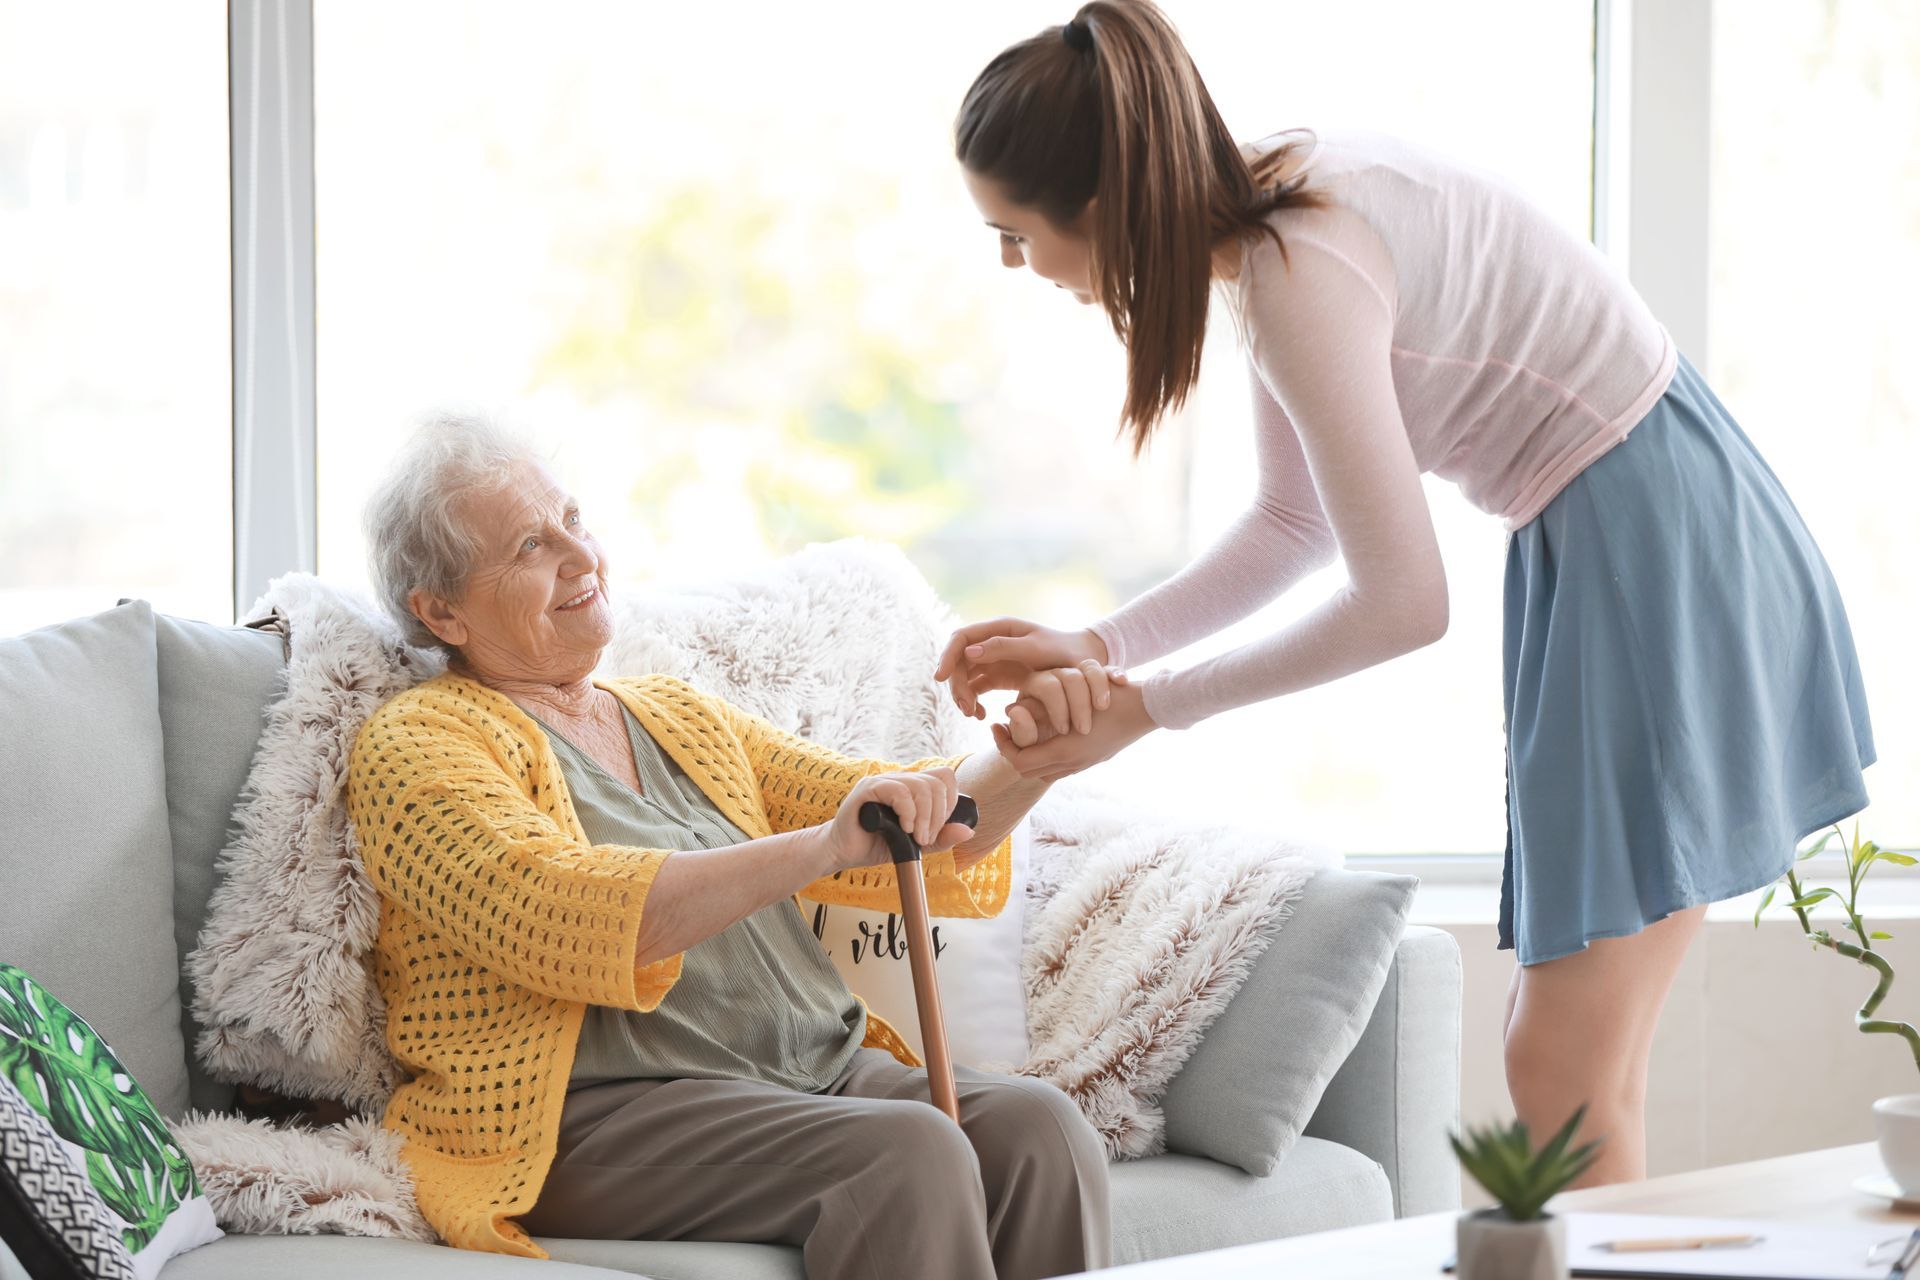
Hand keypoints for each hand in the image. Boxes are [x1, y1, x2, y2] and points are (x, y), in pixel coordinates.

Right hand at [819, 767, 975, 873]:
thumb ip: (941, 838)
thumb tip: (968, 831)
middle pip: (936, 783)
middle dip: (938, 815)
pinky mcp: (868, 789)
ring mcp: (883, 781)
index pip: (943, 778)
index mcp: (911, 787)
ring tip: (915, 837)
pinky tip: (903, 828)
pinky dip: (907, 812)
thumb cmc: (876, 845)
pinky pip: (898, 791)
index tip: (938, 827)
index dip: (949, 801)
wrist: (843, 853)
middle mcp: (899, 779)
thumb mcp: (916, 845)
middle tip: (926, 838)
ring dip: (924, 817)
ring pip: (920, 786)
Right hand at [933, 617, 1109, 718]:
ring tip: (973, 714)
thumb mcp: (1036, 649)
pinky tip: (980, 715)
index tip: (940, 678)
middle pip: (960, 661)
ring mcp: (995, 660)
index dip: (947, 656)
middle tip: (966, 708)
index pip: (961, 638)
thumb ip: (1004, 647)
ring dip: (963, 696)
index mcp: (999, 628)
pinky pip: (977, 689)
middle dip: (957, 684)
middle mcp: (993, 642)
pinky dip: (974, 702)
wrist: (1085, 664)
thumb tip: (969, 652)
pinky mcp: (1000, 677)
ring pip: (965, 677)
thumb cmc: (1064, 652)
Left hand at [991, 678, 1156, 781]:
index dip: (1003, 745)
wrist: (1146, 708)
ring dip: (1030, 756)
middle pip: (1028, 771)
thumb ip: (1041, 711)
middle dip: (1013, 752)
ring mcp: (1084, 764)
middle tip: (1004, 730)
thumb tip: (1012, 711)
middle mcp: (1072, 763)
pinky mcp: (1093, 759)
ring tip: (1022, 734)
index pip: (1019, 762)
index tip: (996, 725)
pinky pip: (1060, 767)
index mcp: (1064, 751)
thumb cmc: (1110, 698)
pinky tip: (1046, 735)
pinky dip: (1047, 756)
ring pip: (1044, 772)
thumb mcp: (1073, 699)